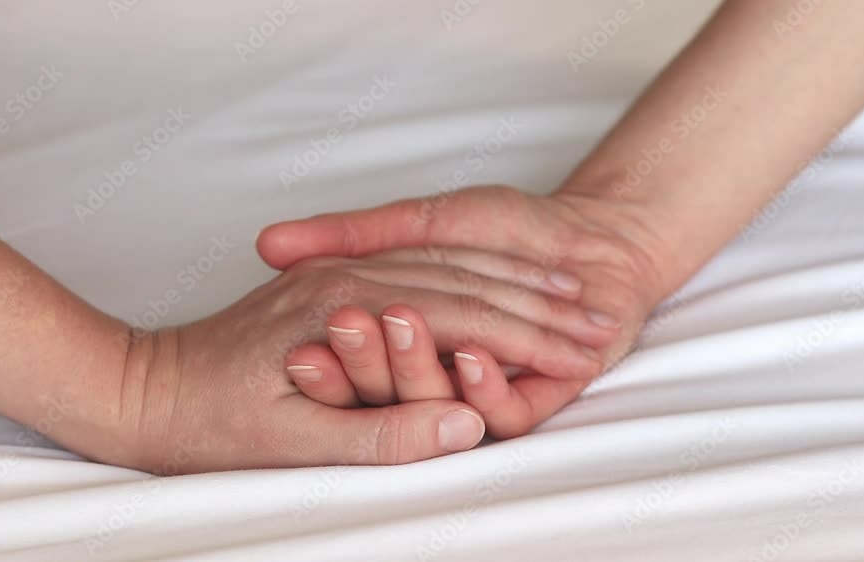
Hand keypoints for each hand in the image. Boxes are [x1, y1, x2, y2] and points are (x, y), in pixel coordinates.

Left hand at [103, 245, 617, 473]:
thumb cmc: (210, 421)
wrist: (143, 387)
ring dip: (514, 283)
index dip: (526, 340)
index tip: (584, 353)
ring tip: (570, 298)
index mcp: (346, 318)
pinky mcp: (331, 278)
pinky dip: (468, 274)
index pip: (460, 322)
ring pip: (447, 268)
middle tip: (600, 320)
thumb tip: (464, 425)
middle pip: (465, 285)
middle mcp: (349, 283)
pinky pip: (416, 262)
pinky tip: (497, 281)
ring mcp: (338, 274)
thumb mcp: (293, 443)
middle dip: (537, 306)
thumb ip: (381, 434)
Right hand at [257, 185, 681, 436]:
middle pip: (393, 373)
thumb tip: (268, 244)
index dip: (332, 337)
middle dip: (369, 355)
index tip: (291, 335)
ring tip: (403, 329)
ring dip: (420, 367)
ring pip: (441, 395)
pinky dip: (486, 384)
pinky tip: (475, 352)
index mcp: (404, 326)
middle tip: (344, 329)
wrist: (595, 235)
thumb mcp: (418, 221)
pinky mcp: (530, 401)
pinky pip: (502, 411)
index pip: (358, 339)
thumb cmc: (510, 224)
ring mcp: (482, 386)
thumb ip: (353, 235)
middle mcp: (437, 363)